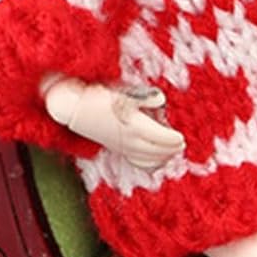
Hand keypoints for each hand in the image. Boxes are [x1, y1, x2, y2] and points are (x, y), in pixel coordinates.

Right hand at [41, 77, 186, 169]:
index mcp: (134, 125)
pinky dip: (148, 163)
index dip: (172, 140)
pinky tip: (155, 161)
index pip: (159, 138)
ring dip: (161, 158)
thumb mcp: (125, 92)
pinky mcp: (115, 148)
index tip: (180, 138)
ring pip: (146, 158)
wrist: (76, 108)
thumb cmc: (101, 96)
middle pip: (156, 150)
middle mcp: (129, 139)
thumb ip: (145, 97)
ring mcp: (121, 146)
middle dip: (170, 150)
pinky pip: (135, 161)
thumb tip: (161, 101)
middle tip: (181, 145)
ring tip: (172, 153)